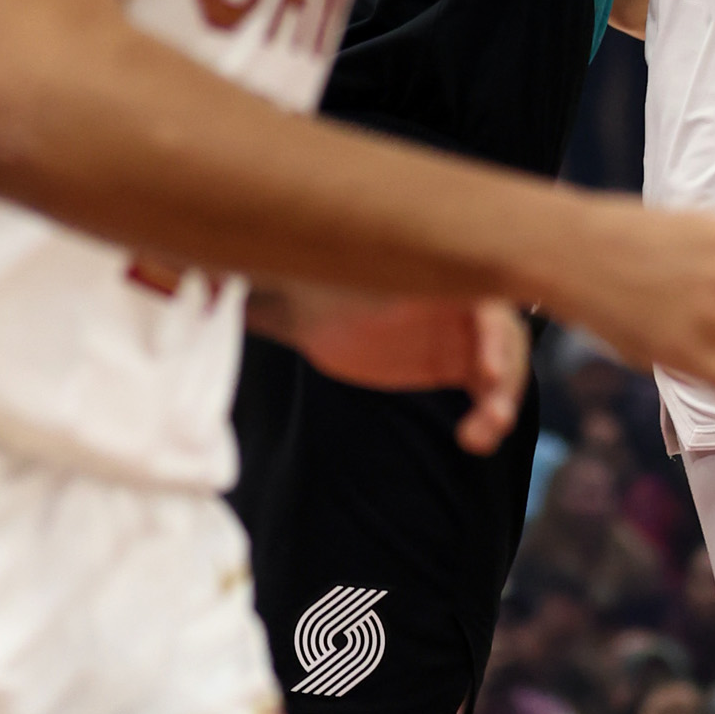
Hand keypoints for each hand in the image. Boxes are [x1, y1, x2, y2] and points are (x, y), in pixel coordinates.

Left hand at [280, 291, 531, 453]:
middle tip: (493, 396)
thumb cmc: (313, 285)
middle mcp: (450, 297)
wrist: (320, 308)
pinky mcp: (461, 361)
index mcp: (419, 273)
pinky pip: (492, 387)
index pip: (466, 286)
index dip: (482, 322)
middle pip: (499, 321)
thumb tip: (209, 278)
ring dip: (504, 395)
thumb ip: (267, 288)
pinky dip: (492, 412)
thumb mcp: (293, 287)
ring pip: (505, 358)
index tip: (482, 363)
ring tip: (481, 436)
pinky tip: (474, 440)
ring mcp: (461, 330)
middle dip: (504, 356)